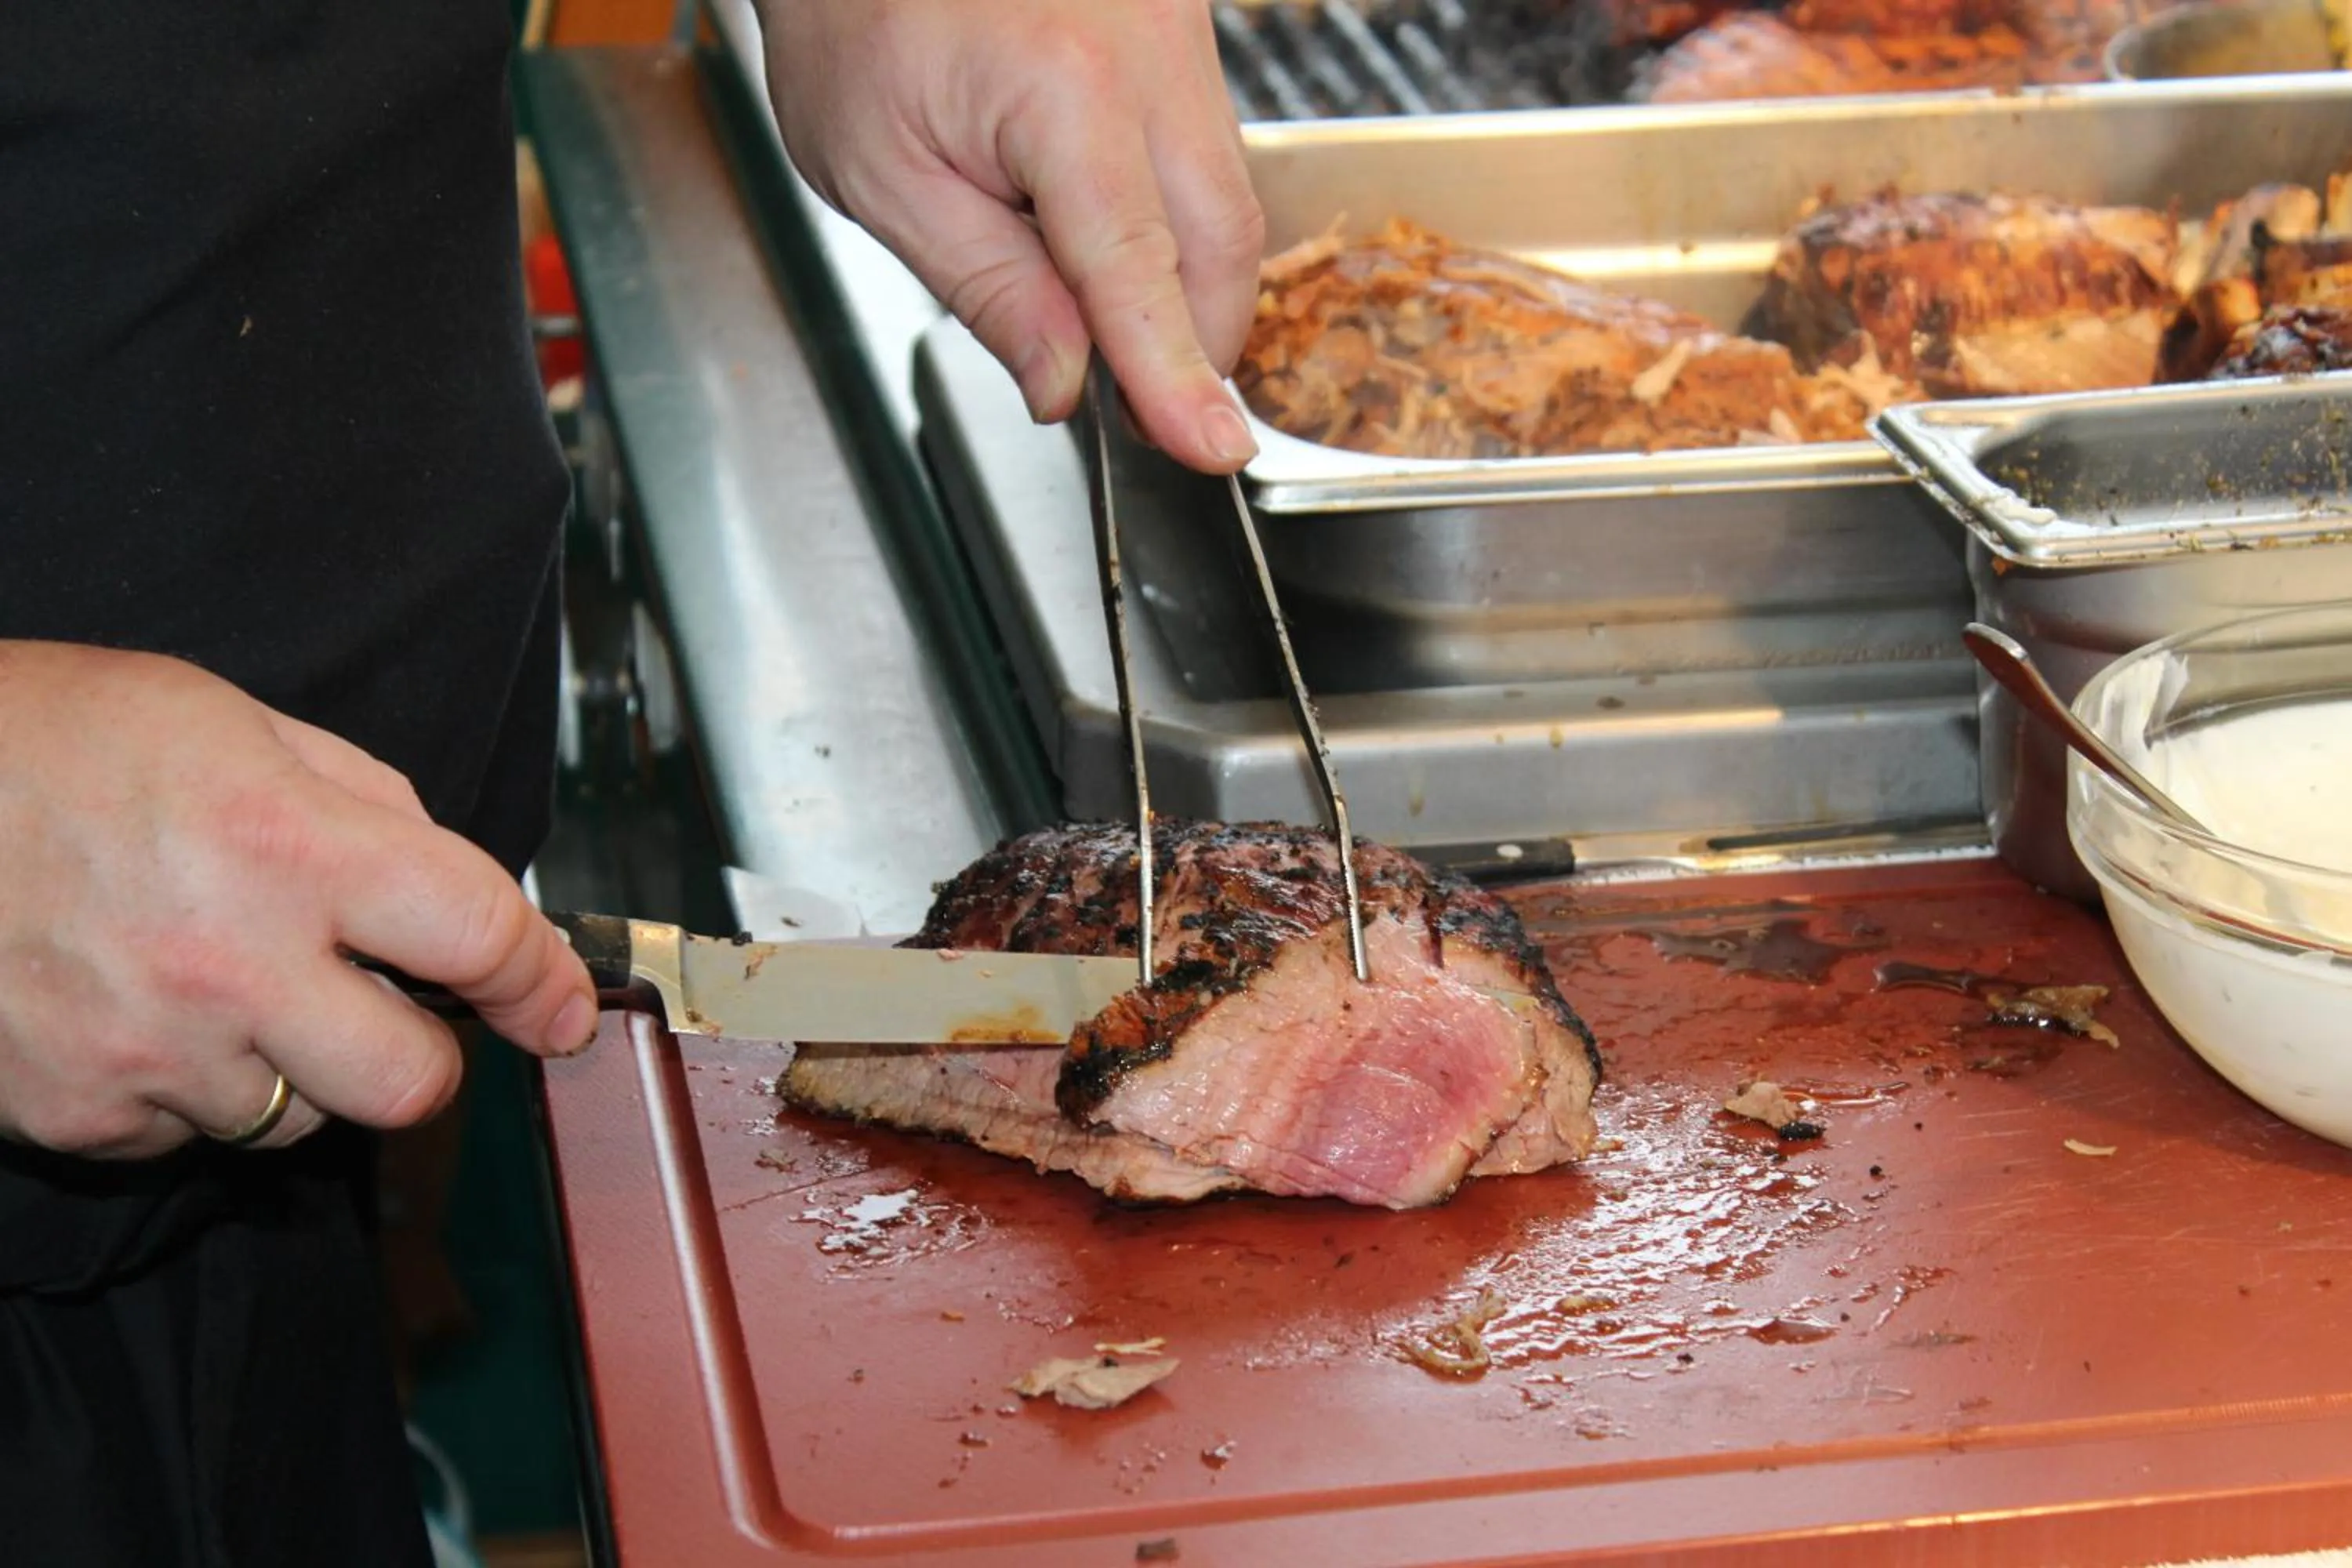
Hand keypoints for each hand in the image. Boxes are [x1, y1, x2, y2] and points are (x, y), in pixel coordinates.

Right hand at [0, 642, 597, 1158]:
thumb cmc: (51, 739)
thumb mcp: (231, 721)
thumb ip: (363, 801)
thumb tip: (450, 886)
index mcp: (288, 845)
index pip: (477, 935)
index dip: (541, 981)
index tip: (562, 1009)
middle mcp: (229, 962)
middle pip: (410, 1083)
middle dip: (424, 1053)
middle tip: (389, 1008)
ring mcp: (149, 1051)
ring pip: (300, 1121)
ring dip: (299, 1068)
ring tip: (224, 981)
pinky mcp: (77, 1113)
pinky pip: (190, 1136)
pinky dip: (193, 1089)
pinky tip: (145, 1009)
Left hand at [761, 0, 1266, 472]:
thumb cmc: (853, 10)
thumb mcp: (881, 172)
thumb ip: (987, 287)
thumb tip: (1063, 384)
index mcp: (1063, 90)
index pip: (1138, 269)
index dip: (1174, 373)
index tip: (1210, 448)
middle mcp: (1148, 51)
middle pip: (1219, 243)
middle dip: (1192, 345)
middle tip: (1135, 416)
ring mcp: (1179, 32)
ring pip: (1228, 202)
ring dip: (1184, 286)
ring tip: (1104, 324)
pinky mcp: (1183, 30)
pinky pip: (1209, 154)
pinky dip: (1176, 223)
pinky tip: (1108, 241)